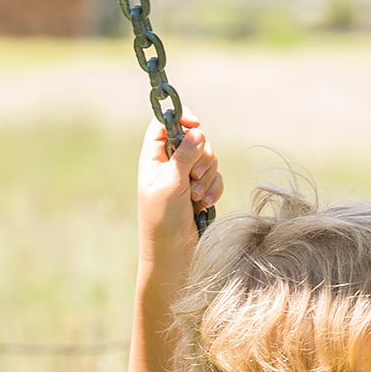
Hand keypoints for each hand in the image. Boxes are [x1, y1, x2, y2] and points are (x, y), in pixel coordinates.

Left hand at [136, 112, 222, 256]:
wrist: (172, 252)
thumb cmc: (163, 220)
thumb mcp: (172, 184)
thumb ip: (184, 156)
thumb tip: (197, 131)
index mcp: (154, 158)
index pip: (165, 124)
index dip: (180, 118)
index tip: (196, 124)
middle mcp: (170, 163)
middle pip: (195, 139)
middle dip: (201, 157)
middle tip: (194, 177)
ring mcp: (187, 176)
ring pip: (209, 158)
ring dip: (208, 177)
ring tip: (197, 198)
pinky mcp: (201, 189)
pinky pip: (216, 177)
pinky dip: (214, 189)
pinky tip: (206, 205)